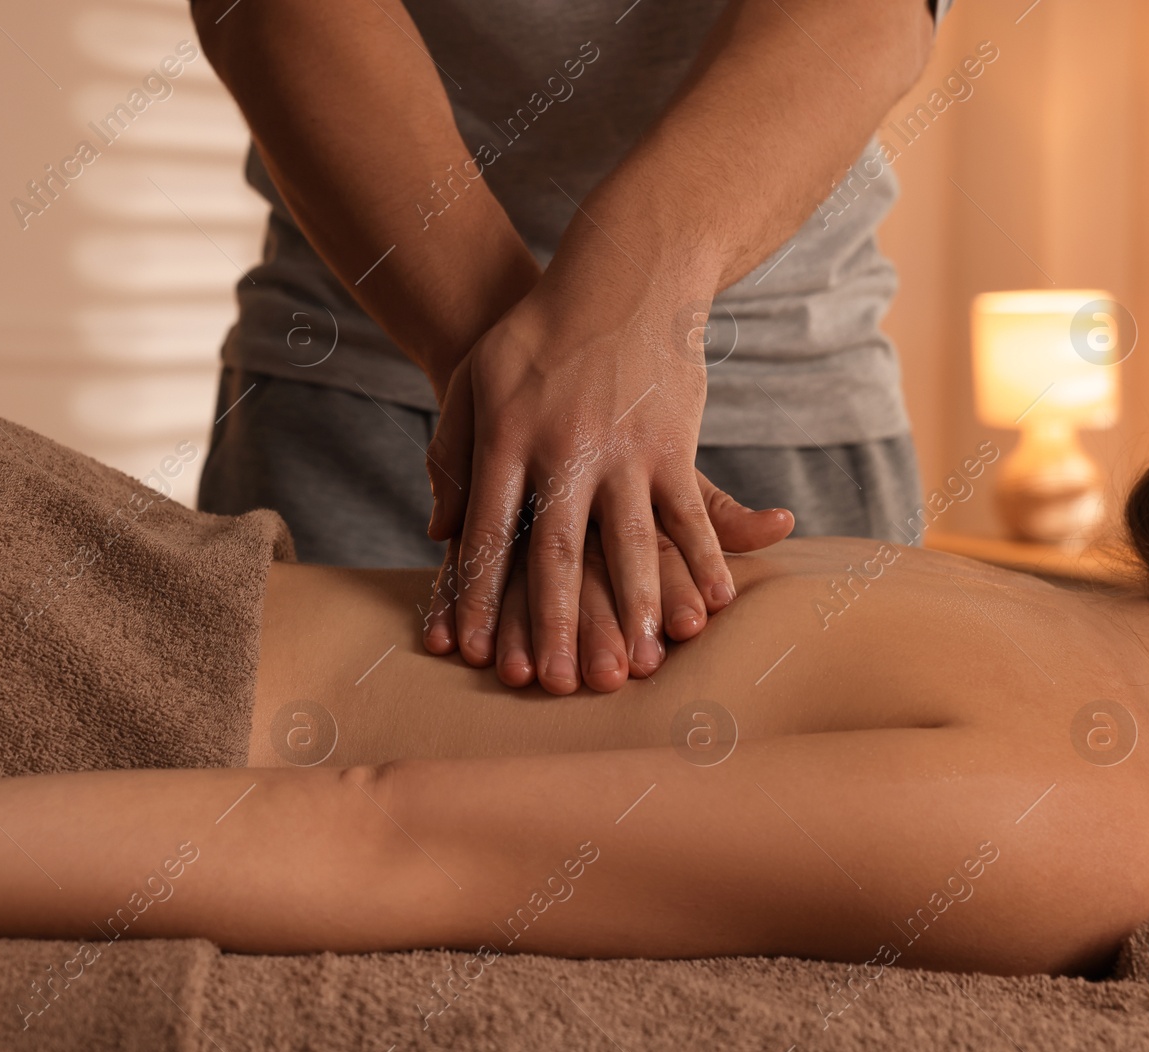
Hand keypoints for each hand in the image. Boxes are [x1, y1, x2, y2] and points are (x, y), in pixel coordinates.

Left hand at [422, 283, 734, 694]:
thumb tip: (437, 530)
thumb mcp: (476, 377)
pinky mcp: (672, 442)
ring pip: (626, 545)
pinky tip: (710, 606)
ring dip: (631, 611)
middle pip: (552, 554)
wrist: (618, 270)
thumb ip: (451, 452)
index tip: (471, 651)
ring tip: (635, 665)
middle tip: (551, 684)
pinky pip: (687, 515)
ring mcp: (623, 448)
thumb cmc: (533, 333)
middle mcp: (562, 450)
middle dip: (551, 625)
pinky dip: (701, 563)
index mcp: (504, 438)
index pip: (483, 534)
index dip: (476, 597)